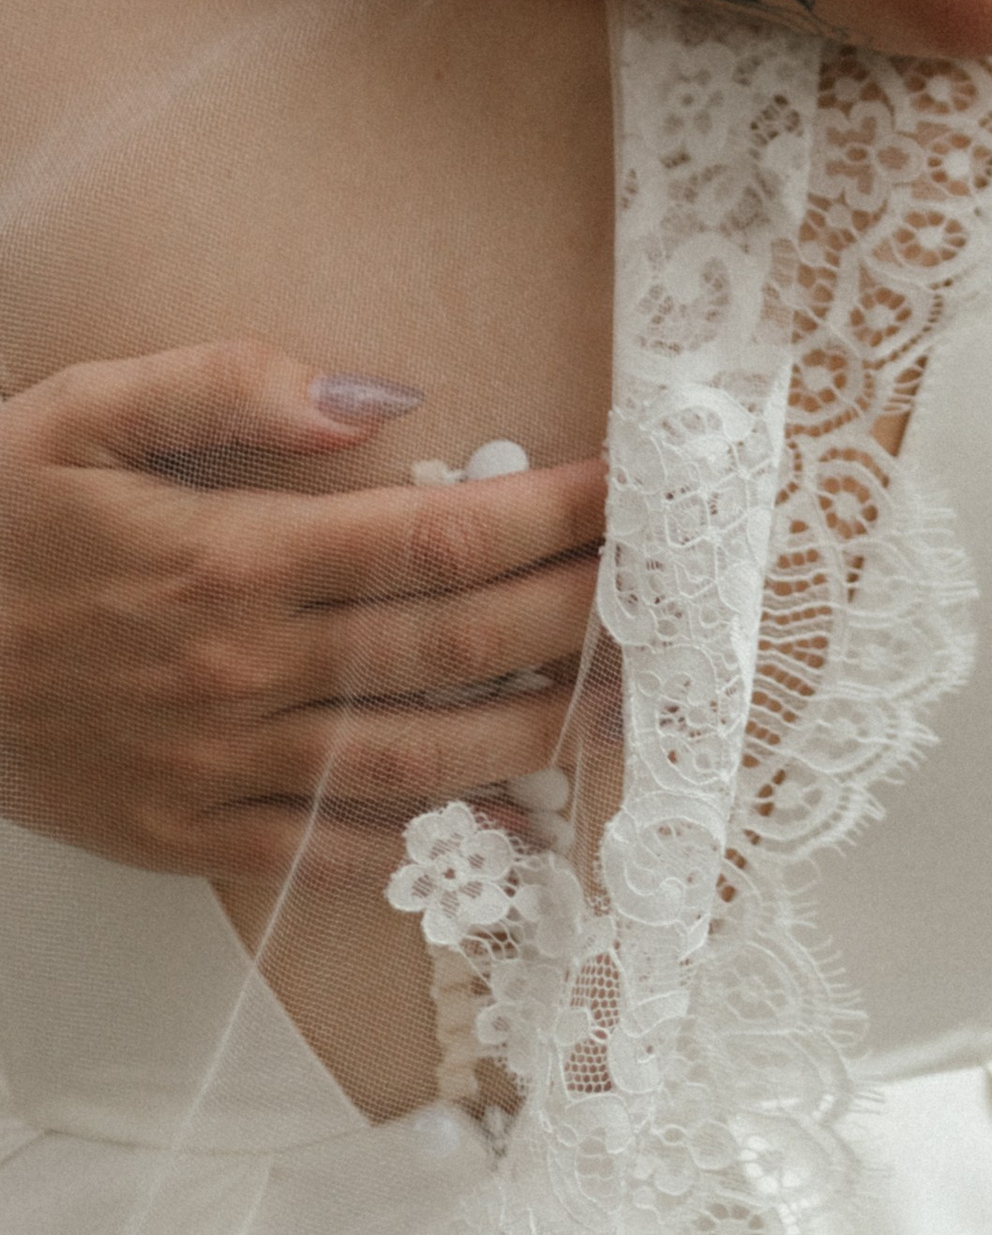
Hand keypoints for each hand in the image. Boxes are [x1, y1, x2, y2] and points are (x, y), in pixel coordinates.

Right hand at [0, 343, 604, 887]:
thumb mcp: (83, 410)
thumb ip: (232, 383)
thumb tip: (380, 398)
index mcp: (230, 557)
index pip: (437, 537)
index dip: (551, 515)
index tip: (629, 492)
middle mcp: (241, 671)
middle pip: (454, 649)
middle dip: (577, 616)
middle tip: (664, 594)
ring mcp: (215, 765)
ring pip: (417, 759)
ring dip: (533, 732)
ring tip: (618, 699)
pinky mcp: (182, 837)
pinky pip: (328, 851)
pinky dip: (426, 842)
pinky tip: (500, 825)